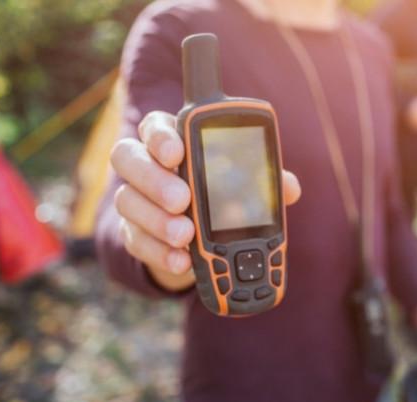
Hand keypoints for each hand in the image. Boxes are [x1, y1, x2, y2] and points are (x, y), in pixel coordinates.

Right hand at [110, 110, 300, 290]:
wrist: (206, 242)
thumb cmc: (224, 197)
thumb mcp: (246, 186)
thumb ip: (263, 181)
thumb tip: (290, 188)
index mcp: (172, 141)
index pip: (155, 125)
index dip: (160, 136)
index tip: (177, 152)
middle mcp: (145, 164)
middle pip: (127, 158)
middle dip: (155, 179)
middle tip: (182, 199)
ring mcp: (135, 199)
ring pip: (127, 201)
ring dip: (157, 219)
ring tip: (185, 235)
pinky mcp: (133, 233)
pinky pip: (136, 240)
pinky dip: (160, 252)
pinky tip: (182, 260)